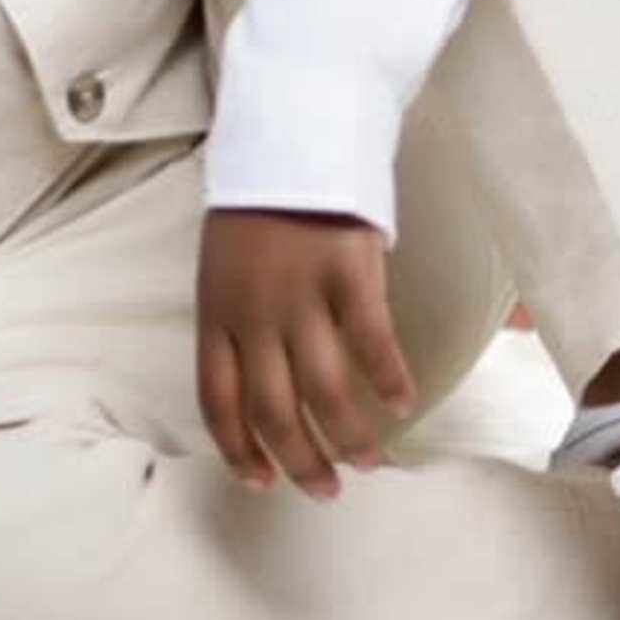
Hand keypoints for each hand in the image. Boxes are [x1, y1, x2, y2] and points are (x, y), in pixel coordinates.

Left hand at [195, 208, 416, 497]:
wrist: (290, 130)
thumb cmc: (258, 203)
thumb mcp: (227, 264)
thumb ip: (242, 318)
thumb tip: (265, 371)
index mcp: (216, 311)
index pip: (216, 400)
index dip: (237, 450)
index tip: (260, 482)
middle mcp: (253, 313)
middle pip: (272, 410)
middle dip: (300, 461)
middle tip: (325, 489)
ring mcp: (300, 294)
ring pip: (324, 391)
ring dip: (349, 437)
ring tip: (370, 459)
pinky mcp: (347, 271)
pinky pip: (371, 343)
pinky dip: (389, 380)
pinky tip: (404, 401)